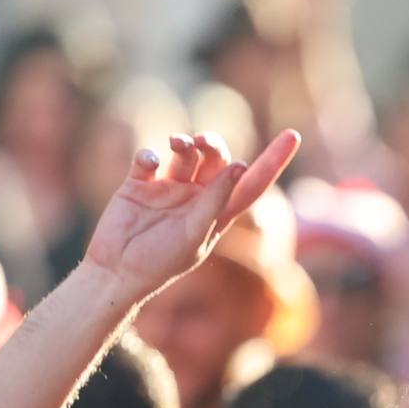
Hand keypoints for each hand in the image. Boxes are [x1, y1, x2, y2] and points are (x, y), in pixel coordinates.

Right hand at [80, 128, 300, 300]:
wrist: (115, 272)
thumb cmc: (160, 262)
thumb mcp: (194, 235)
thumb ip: (215, 202)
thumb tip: (239, 166)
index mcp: (217, 212)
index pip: (251, 183)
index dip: (272, 160)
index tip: (293, 135)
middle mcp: (195, 197)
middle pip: (216, 159)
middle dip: (213, 144)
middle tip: (202, 141)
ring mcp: (167, 189)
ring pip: (185, 154)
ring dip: (184, 143)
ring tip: (178, 144)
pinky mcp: (138, 183)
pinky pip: (148, 159)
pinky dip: (148, 155)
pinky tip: (148, 163)